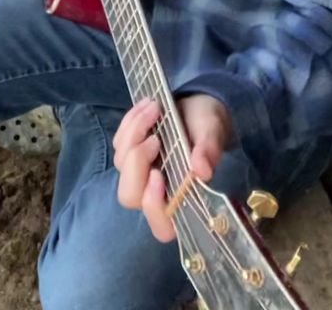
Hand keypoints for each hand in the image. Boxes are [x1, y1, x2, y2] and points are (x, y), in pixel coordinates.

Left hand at [113, 95, 232, 242]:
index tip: (158, 174)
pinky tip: (147, 105)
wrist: (197, 105)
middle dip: (136, 164)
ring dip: (135, 133)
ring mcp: (138, 173)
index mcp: (181, 199)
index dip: (154, 207)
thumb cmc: (207, 127)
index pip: (161, 226)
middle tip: (155, 138)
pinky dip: (130, 122)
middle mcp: (155, 192)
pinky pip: (118, 141)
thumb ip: (208, 151)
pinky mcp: (128, 152)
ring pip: (121, 163)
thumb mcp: (213, 133)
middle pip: (130, 195)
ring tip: (156, 108)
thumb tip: (202, 170)